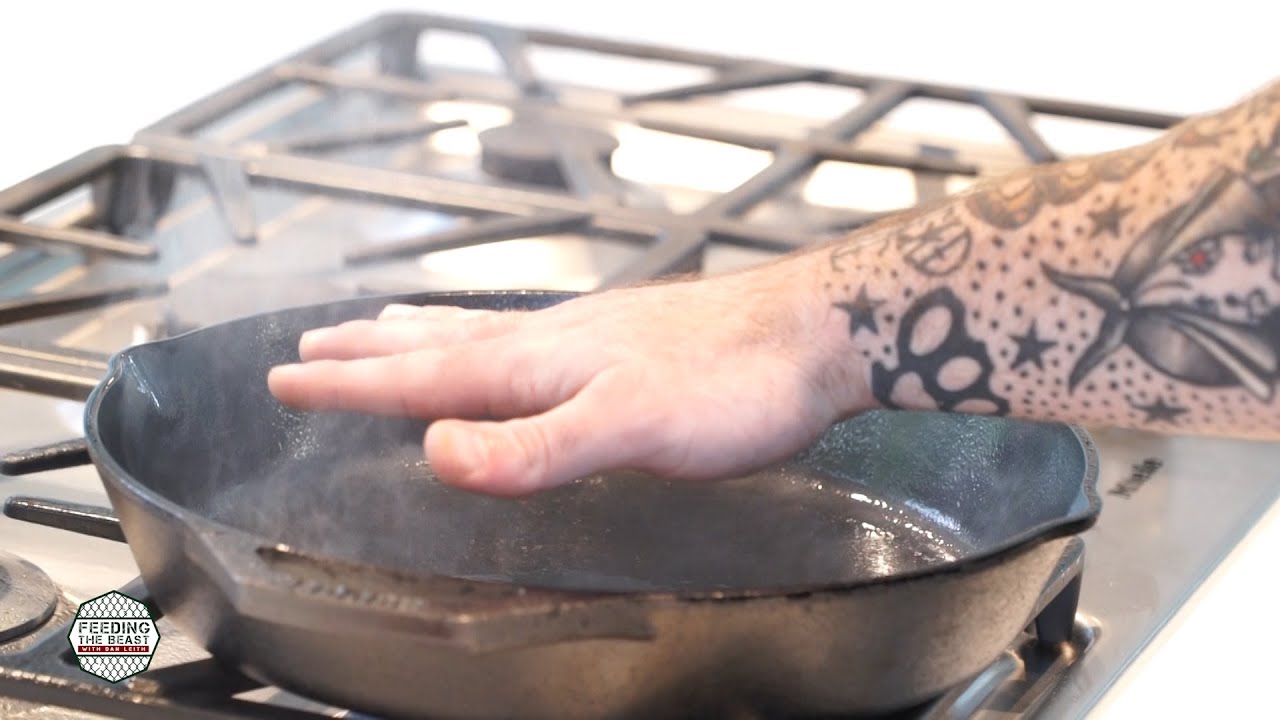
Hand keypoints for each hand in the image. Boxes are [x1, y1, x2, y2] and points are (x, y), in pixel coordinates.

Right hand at [266, 259, 863, 495]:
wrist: (810, 335)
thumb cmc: (728, 384)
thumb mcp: (626, 428)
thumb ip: (533, 448)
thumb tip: (433, 452)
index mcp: (537, 365)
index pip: (423, 375)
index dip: (352, 386)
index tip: (287, 381)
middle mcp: (552, 341)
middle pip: (438, 343)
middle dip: (368, 353)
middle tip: (309, 349)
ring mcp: (587, 337)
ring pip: (481, 332)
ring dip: (420, 334)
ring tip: (381, 326)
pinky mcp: (622, 342)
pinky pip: (526, 335)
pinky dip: (486, 336)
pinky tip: (506, 344)